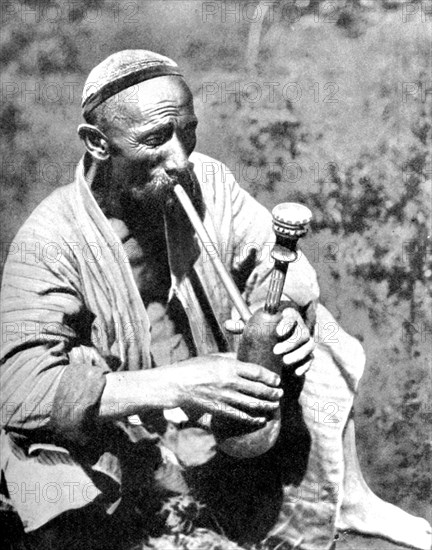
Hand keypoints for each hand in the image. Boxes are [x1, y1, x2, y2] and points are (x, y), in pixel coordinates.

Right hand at [168, 355, 282, 425]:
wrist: (177, 384)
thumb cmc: (195, 367)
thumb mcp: (214, 357)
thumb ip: (231, 359)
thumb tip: (245, 359)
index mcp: (229, 366)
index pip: (256, 372)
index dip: (270, 377)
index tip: (277, 379)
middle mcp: (230, 382)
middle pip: (258, 389)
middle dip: (273, 393)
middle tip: (280, 393)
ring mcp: (225, 397)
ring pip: (252, 404)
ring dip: (266, 405)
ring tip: (275, 405)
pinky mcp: (219, 409)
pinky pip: (240, 415)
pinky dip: (253, 418)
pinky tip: (261, 418)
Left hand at [225, 302, 314, 376]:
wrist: (280, 336)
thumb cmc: (265, 329)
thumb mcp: (256, 326)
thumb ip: (243, 325)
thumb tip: (226, 324)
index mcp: (289, 317)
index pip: (292, 318)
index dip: (286, 324)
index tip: (277, 332)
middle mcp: (300, 328)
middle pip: (301, 333)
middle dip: (290, 343)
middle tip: (276, 351)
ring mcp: (305, 341)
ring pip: (308, 346)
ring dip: (298, 354)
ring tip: (285, 362)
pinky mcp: (308, 354)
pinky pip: (310, 359)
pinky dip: (305, 366)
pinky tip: (296, 372)